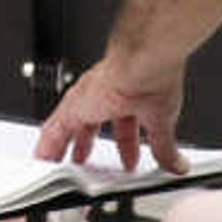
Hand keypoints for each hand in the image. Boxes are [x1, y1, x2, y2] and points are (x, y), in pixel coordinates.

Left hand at [37, 50, 188, 175]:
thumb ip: (166, 148)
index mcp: (130, 98)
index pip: (125, 126)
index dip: (126, 145)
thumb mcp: (162, 121)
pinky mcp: (75, 105)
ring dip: (62, 145)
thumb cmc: (156, 73)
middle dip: (87, 143)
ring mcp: (88, 99)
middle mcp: (105, 95)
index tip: (126, 160)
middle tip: (81, 160)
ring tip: (54, 161)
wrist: (143, 55)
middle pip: (91, 124)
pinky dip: (49, 145)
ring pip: (68, 125)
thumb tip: (178, 165)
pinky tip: (43, 157)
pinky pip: (55, 129)